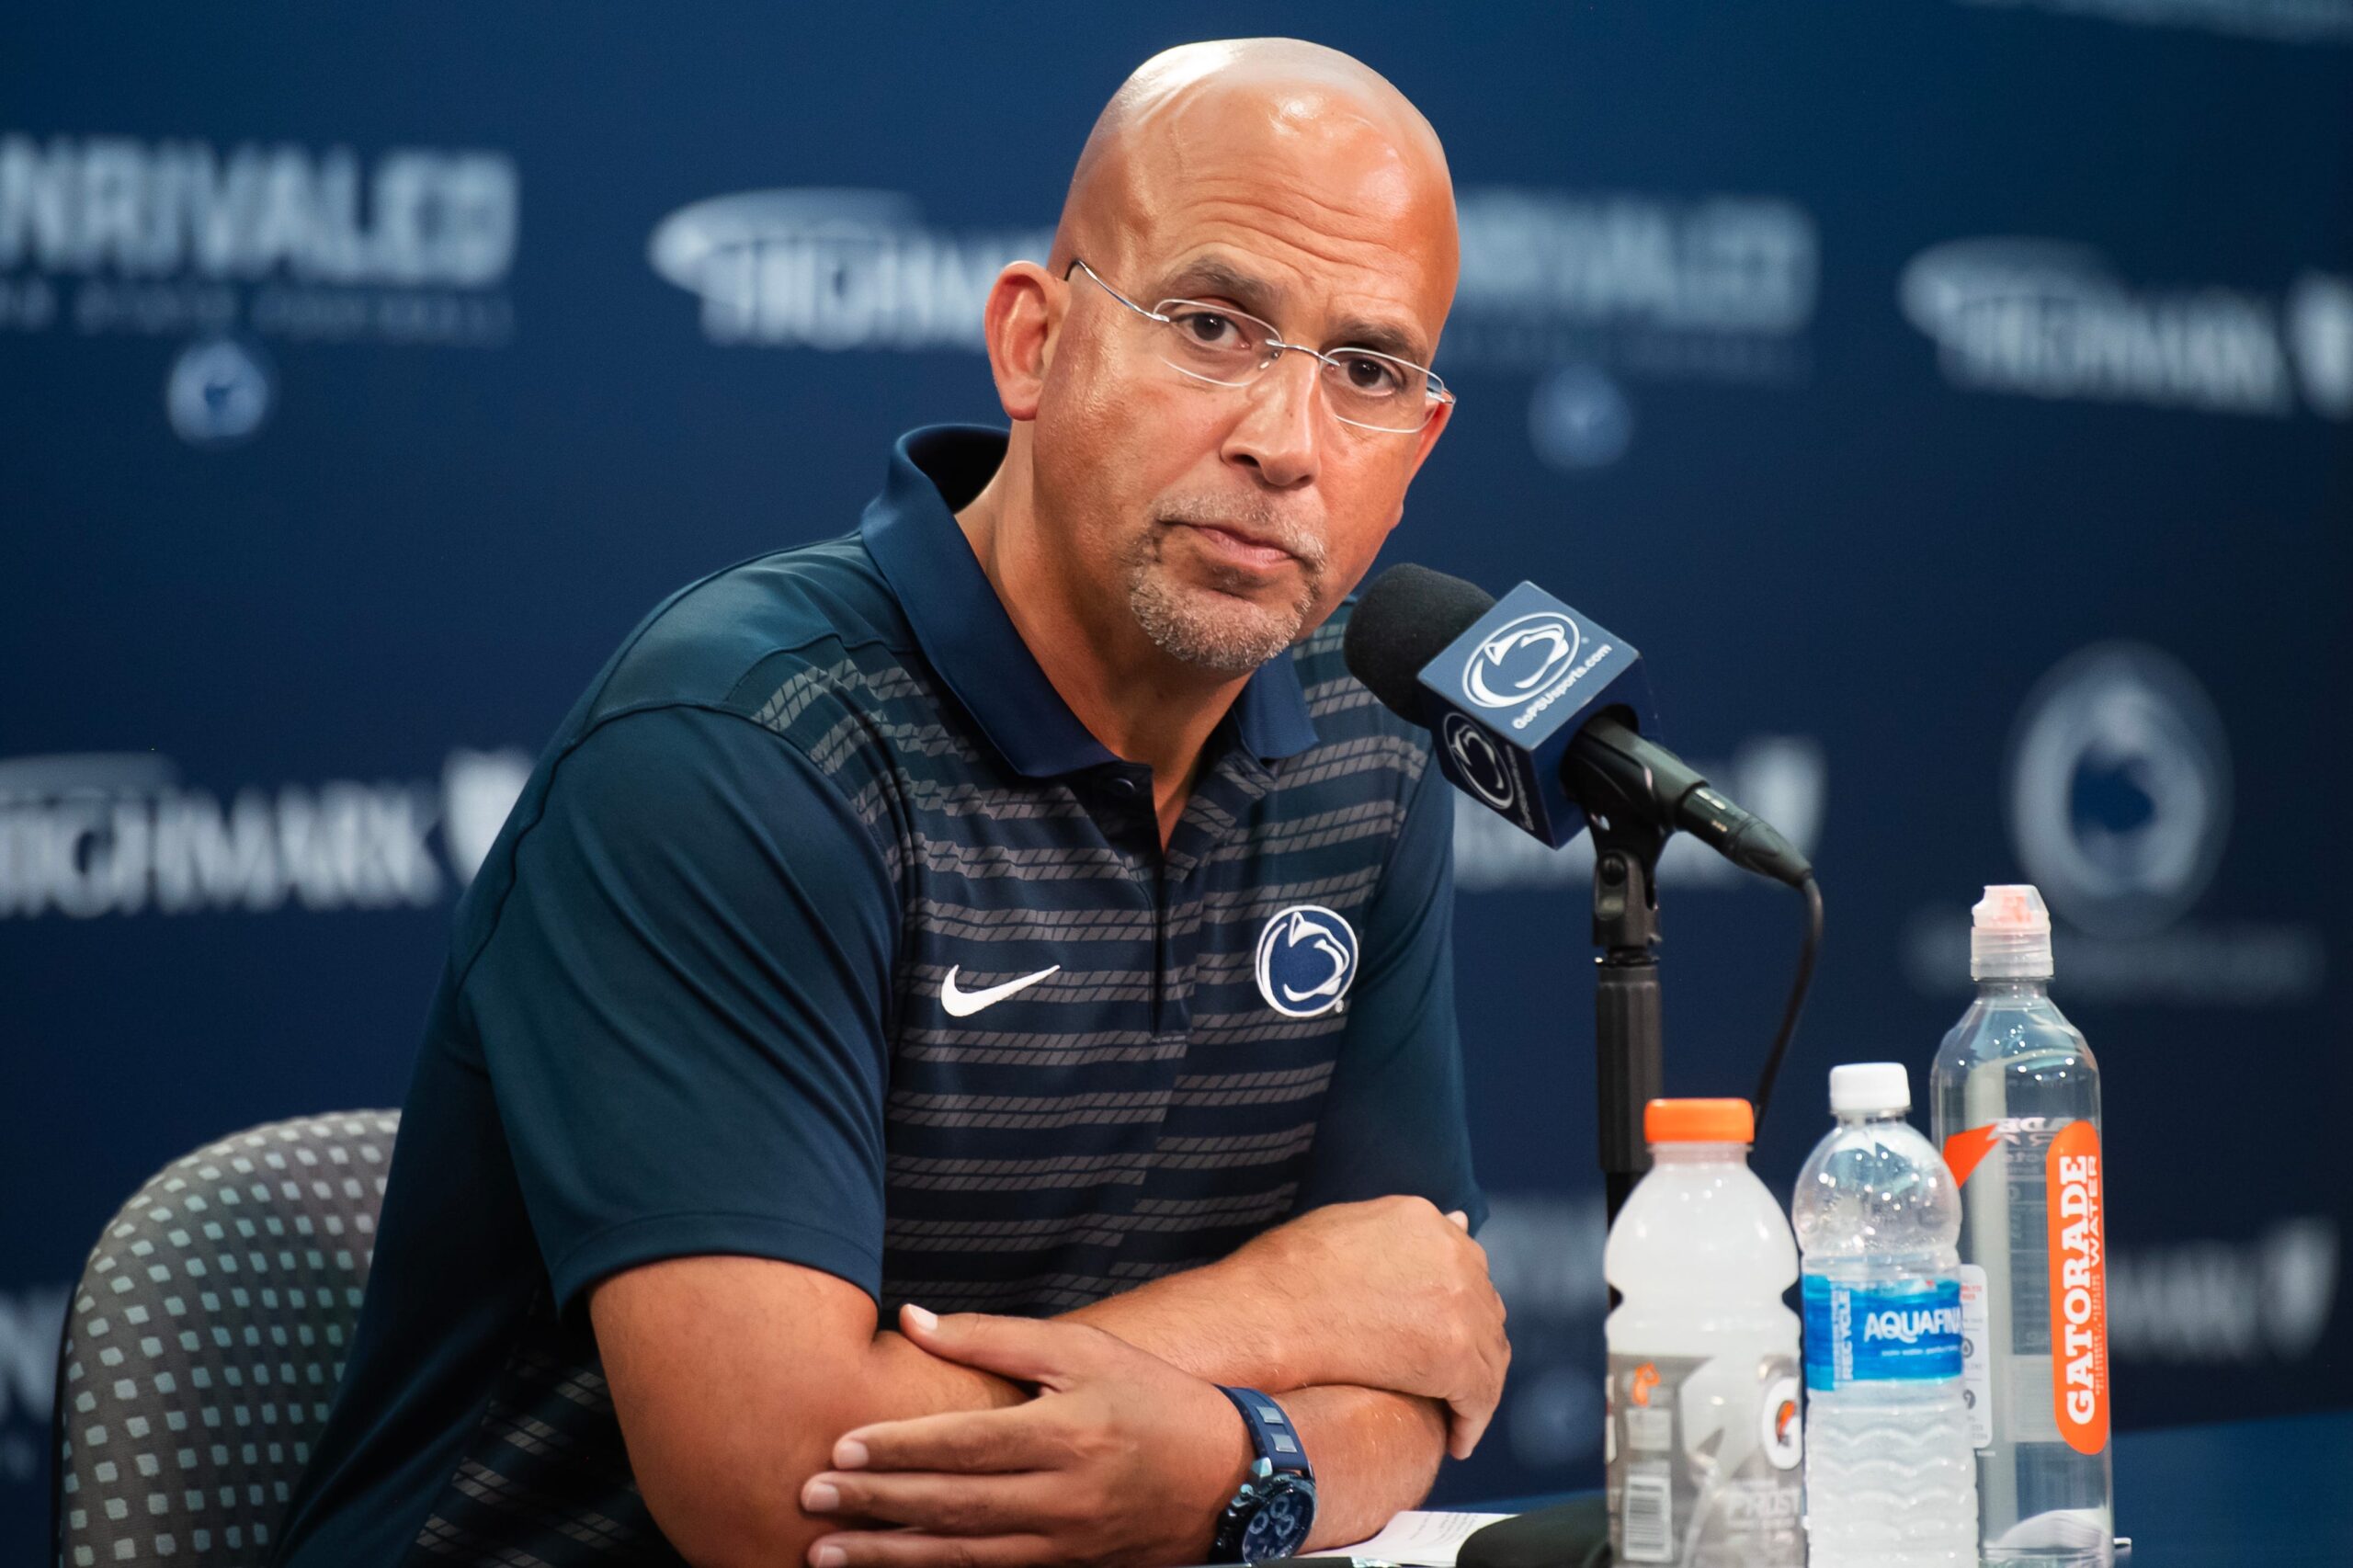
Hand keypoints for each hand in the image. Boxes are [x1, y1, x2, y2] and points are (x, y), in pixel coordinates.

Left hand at [800, 1304, 1251, 1567]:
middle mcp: (1063, 1495)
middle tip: (809, 1501)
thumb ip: (993, 1337)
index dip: (899, 1448)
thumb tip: (913, 1321)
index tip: (840, 1449)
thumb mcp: (1083, 1349)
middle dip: (874, 1504)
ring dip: (887, 1556)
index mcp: (1067, 1431)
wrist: (1229, 1478)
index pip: (965, 1444)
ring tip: (825, 1555)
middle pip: (951, 1504)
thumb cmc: (1151, 1398)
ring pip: (960, 1554)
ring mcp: (1064, 1542)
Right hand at [1238, 1195, 1507, 1458]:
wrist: (1267, 1315)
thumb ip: (1401, 1233)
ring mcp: (1459, 1301)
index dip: (1455, 1308)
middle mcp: (1453, 1254)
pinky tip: (1456, 1441)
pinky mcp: (1454, 1354)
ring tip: (1454, 1418)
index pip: (1463, 1267)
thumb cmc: (1285, 1276)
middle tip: (1450, 1383)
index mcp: (1423, 1220)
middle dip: (1471, 1345)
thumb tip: (1456, 1221)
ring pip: (1489, 1353)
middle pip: (1484, 1309)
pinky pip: (1478, 1396)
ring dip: (1474, 1387)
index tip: (1442, 1336)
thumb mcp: (1343, 1226)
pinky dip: (1470, 1422)